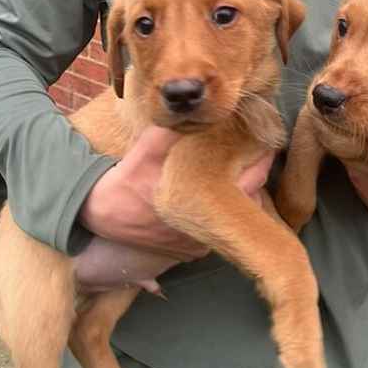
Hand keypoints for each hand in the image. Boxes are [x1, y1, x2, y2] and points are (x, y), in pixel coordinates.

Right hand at [77, 126, 273, 288]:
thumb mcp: (147, 150)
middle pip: (249, 205)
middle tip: (257, 157)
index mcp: (202, 204)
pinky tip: (216, 199)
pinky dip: (219, 217)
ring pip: (233, 222)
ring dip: (237, 200)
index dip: (262, 161)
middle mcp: (205, 232)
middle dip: (252, 180)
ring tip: (238, 176)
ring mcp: (198, 246)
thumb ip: (172, 133)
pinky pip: (215, 234)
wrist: (100, 214)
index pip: (252, 183)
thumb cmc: (128, 180)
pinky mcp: (189, 253)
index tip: (267, 145)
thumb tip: (194, 114)